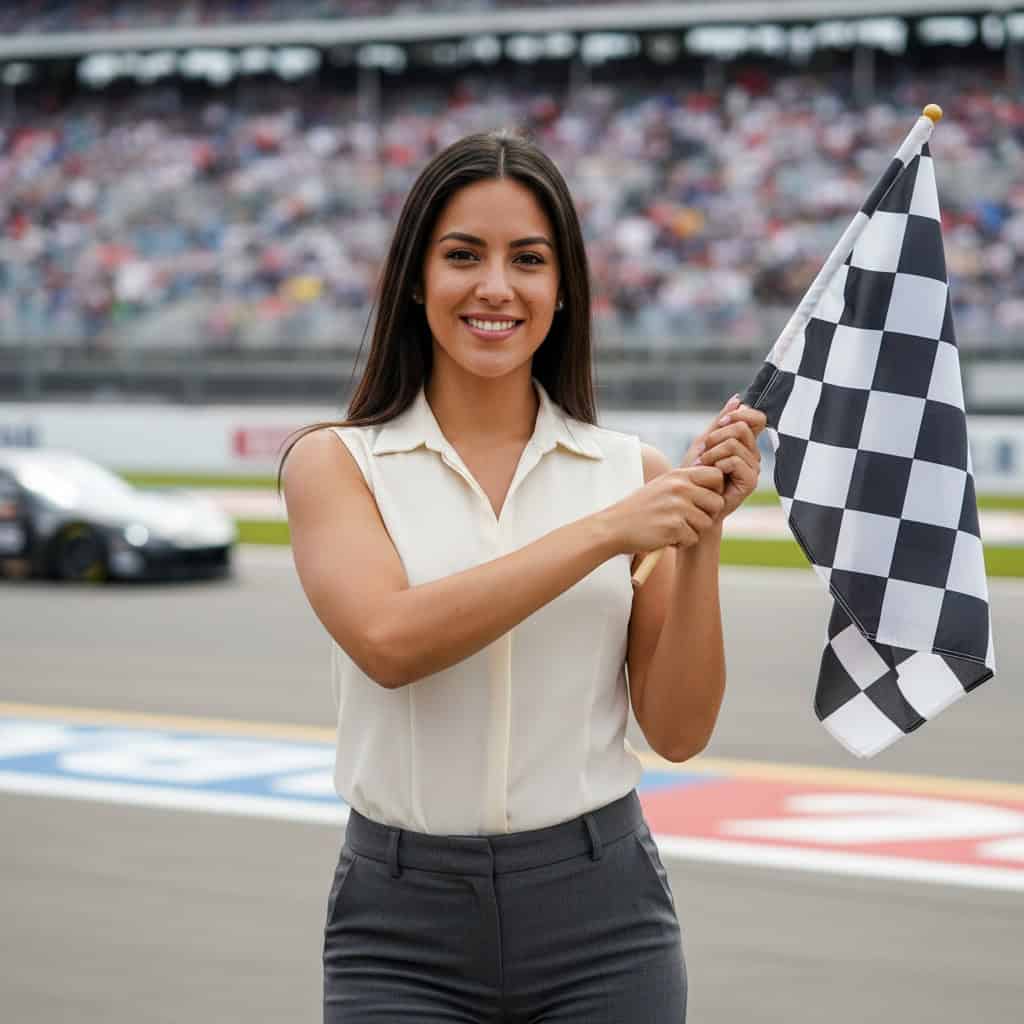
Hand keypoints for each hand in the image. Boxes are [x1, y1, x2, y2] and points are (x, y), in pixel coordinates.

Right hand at [606, 465, 724, 554]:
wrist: (614, 527)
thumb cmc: (640, 509)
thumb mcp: (662, 486)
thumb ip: (686, 483)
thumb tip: (717, 483)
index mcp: (678, 475)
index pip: (716, 476)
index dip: (715, 490)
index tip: (703, 500)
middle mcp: (680, 488)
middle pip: (716, 503)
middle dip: (706, 515)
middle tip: (687, 520)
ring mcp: (677, 507)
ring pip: (706, 524)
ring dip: (692, 531)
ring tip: (672, 528)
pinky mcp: (674, 527)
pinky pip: (693, 539)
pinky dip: (681, 542)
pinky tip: (665, 537)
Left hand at [685, 395, 767, 518]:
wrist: (689, 501)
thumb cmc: (696, 472)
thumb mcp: (705, 442)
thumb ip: (721, 422)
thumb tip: (738, 399)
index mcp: (746, 442)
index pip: (757, 417)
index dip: (740, 414)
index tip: (720, 422)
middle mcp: (753, 454)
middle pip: (742, 427)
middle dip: (716, 436)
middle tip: (704, 451)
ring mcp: (753, 468)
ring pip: (734, 444)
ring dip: (712, 453)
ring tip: (703, 465)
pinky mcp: (750, 482)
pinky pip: (735, 461)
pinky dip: (717, 464)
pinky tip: (711, 474)